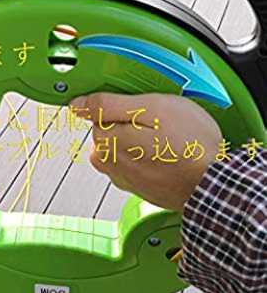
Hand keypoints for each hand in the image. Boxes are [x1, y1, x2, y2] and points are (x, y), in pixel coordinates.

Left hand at [70, 92, 222, 211]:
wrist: (216, 185)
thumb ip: (107, 104)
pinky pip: (135, 163)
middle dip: (131, 124)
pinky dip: (147, 158)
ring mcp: (123, 178)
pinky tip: (167, 156)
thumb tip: (77, 104)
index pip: (101, 112)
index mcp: (105, 141)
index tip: (145, 111)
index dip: (126, 107)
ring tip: (166, 142)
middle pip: (111, 130)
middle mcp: (108, 163)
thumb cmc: (189, 146)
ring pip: (123, 146)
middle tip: (159, 126)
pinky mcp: (138, 187)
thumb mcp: (149, 108)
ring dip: (139, 141)